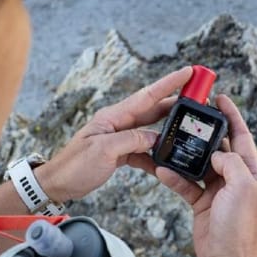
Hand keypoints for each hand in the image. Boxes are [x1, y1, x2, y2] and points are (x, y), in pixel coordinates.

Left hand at [37, 67, 193, 201]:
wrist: (57, 184)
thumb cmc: (74, 166)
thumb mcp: (103, 151)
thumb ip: (131, 140)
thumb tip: (155, 137)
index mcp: (112, 116)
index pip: (146, 96)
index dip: (169, 83)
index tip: (189, 72)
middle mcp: (118, 123)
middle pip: (153, 110)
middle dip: (176, 103)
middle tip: (200, 98)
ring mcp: (119, 138)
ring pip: (151, 130)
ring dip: (170, 130)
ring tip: (190, 127)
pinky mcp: (120, 153)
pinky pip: (143, 150)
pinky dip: (156, 155)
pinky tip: (168, 160)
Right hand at [155, 94, 256, 256]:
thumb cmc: (239, 227)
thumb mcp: (242, 187)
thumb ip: (231, 163)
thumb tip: (217, 154)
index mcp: (253, 173)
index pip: (243, 136)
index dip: (232, 116)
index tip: (220, 98)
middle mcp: (237, 180)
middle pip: (220, 148)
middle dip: (206, 132)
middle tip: (190, 116)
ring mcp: (220, 192)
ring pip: (200, 165)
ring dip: (186, 155)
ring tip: (172, 140)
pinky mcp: (203, 204)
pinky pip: (187, 184)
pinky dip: (175, 177)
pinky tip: (162, 170)